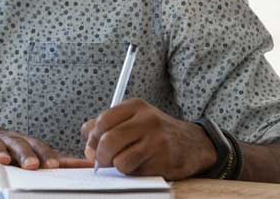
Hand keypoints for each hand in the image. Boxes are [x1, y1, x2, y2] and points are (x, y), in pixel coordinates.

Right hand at [0, 125, 91, 173]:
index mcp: (23, 141)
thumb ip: (54, 159)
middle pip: (18, 144)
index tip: (55, 165)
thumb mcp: (27, 151)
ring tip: (2, 161)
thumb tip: (87, 165)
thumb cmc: (3, 147)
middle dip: (25, 153)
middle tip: (32, 164)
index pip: (37, 145)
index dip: (45, 154)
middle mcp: (6, 139)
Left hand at [81, 99, 216, 179]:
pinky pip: (135, 171)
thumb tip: (87, 145)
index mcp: (135, 106)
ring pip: (119, 160)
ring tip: (123, 162)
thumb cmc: (154, 133)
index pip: (102, 121)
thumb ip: (106, 128)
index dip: (92, 137)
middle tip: (102, 160)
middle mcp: (147, 120)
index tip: (93, 146)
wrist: (192, 144)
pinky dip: (131, 172)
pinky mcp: (164, 161)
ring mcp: (157, 141)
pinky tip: (139, 166)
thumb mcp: (132, 120)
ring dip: (116, 166)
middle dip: (100, 155)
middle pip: (108, 140)